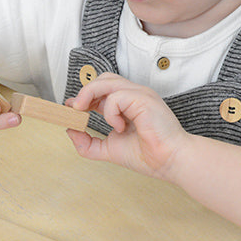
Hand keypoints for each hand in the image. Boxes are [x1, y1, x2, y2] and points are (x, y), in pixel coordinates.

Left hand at [68, 73, 240, 240]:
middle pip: (103, 79)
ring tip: (85, 112)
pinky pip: (116, 96)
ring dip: (89, 96)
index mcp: (129, 104)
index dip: (84, 96)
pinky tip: (119, 127)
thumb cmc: (148, 156)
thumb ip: (88, 143)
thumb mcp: (109, 149)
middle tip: (75, 109)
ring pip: (106, 81)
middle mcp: (135, 95)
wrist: (170, 162)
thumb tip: (69, 131)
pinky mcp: (143, 99)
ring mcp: (140, 94)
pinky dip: (110, 112)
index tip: (72, 108)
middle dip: (84, 92)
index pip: (102, 89)